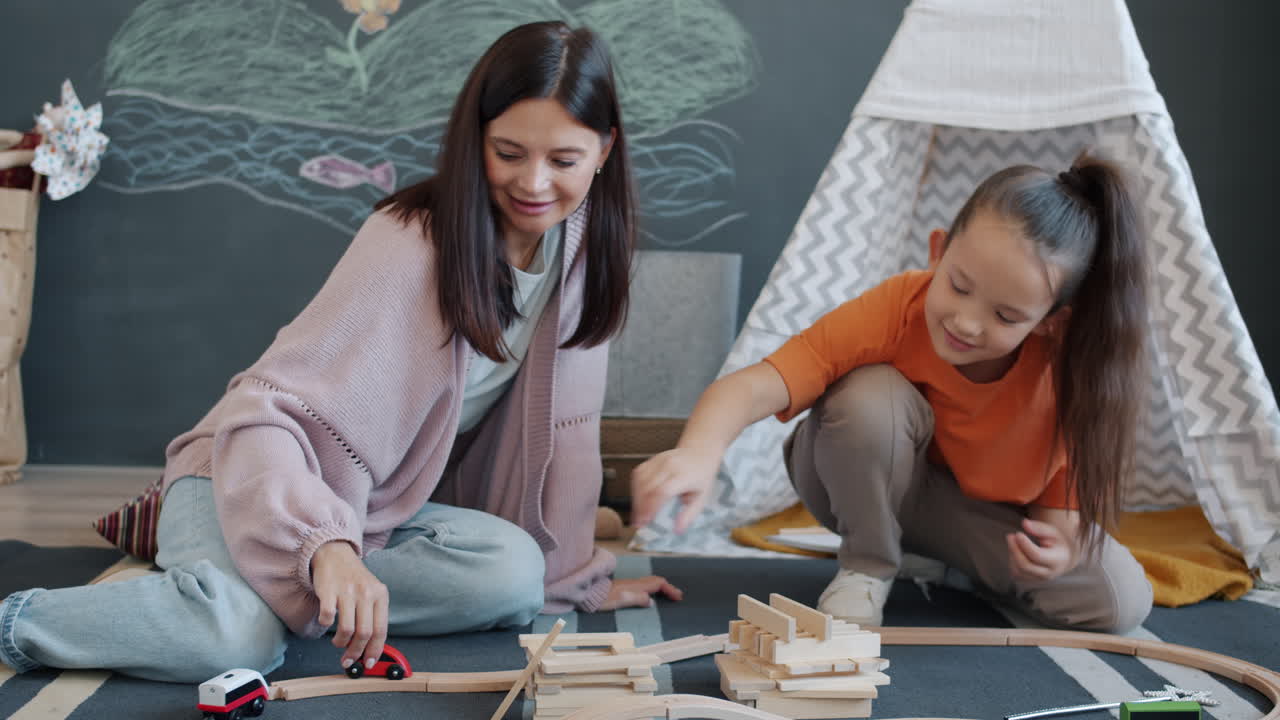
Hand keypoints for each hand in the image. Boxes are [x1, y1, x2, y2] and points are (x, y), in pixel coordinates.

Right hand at [311, 540, 389, 671]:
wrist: (335, 554)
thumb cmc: (354, 578)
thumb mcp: (371, 593)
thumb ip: (373, 617)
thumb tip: (369, 648)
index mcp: (381, 595)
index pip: (381, 630)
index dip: (375, 651)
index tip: (368, 663)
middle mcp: (366, 593)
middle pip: (364, 633)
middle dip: (356, 652)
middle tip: (348, 660)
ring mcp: (347, 591)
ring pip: (347, 629)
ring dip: (340, 643)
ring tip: (338, 642)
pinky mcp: (329, 590)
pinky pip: (327, 617)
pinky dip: (326, 625)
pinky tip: (327, 622)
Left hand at [598, 576, 684, 609]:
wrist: (589, 592)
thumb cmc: (604, 598)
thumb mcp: (621, 600)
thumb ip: (637, 599)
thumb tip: (651, 602)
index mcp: (637, 585)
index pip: (659, 584)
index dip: (670, 590)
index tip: (678, 598)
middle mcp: (635, 583)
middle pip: (656, 581)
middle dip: (668, 587)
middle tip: (677, 596)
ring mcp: (630, 585)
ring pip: (650, 583)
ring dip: (661, 588)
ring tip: (667, 595)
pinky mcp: (625, 588)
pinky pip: (644, 586)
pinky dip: (653, 589)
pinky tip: (651, 595)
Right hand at [629, 447, 718, 532]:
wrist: (700, 452)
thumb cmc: (701, 476)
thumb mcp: (702, 497)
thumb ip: (689, 514)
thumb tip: (677, 530)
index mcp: (684, 475)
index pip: (663, 491)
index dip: (652, 506)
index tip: (646, 521)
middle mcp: (669, 465)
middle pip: (648, 486)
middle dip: (641, 506)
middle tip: (639, 522)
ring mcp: (659, 460)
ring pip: (640, 479)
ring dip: (636, 498)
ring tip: (638, 513)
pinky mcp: (651, 459)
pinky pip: (638, 474)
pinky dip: (636, 488)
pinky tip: (639, 499)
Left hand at [1007, 517, 1076, 581]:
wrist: (1062, 558)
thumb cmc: (1057, 543)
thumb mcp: (1053, 532)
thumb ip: (1040, 528)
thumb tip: (1024, 523)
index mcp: (1057, 561)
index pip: (1037, 556)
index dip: (1025, 545)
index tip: (1018, 533)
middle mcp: (1048, 574)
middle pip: (1025, 566)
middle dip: (1014, 550)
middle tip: (1010, 535)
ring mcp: (1038, 579)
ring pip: (1018, 571)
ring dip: (1013, 555)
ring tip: (1014, 541)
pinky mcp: (1029, 580)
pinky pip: (1015, 574)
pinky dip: (1012, 561)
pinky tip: (1016, 551)